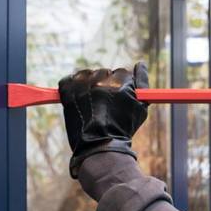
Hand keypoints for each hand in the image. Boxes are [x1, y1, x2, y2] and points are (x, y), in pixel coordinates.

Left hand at [58, 62, 149, 177]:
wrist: (100, 146)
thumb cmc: (124, 128)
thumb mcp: (141, 107)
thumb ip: (142, 82)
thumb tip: (140, 64)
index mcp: (122, 83)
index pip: (122, 73)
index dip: (120, 85)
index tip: (117, 97)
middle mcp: (102, 81)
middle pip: (104, 72)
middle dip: (105, 84)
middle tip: (104, 102)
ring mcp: (83, 86)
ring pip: (86, 75)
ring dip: (88, 85)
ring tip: (91, 104)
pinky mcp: (68, 91)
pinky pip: (68, 80)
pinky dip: (71, 88)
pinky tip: (78, 100)